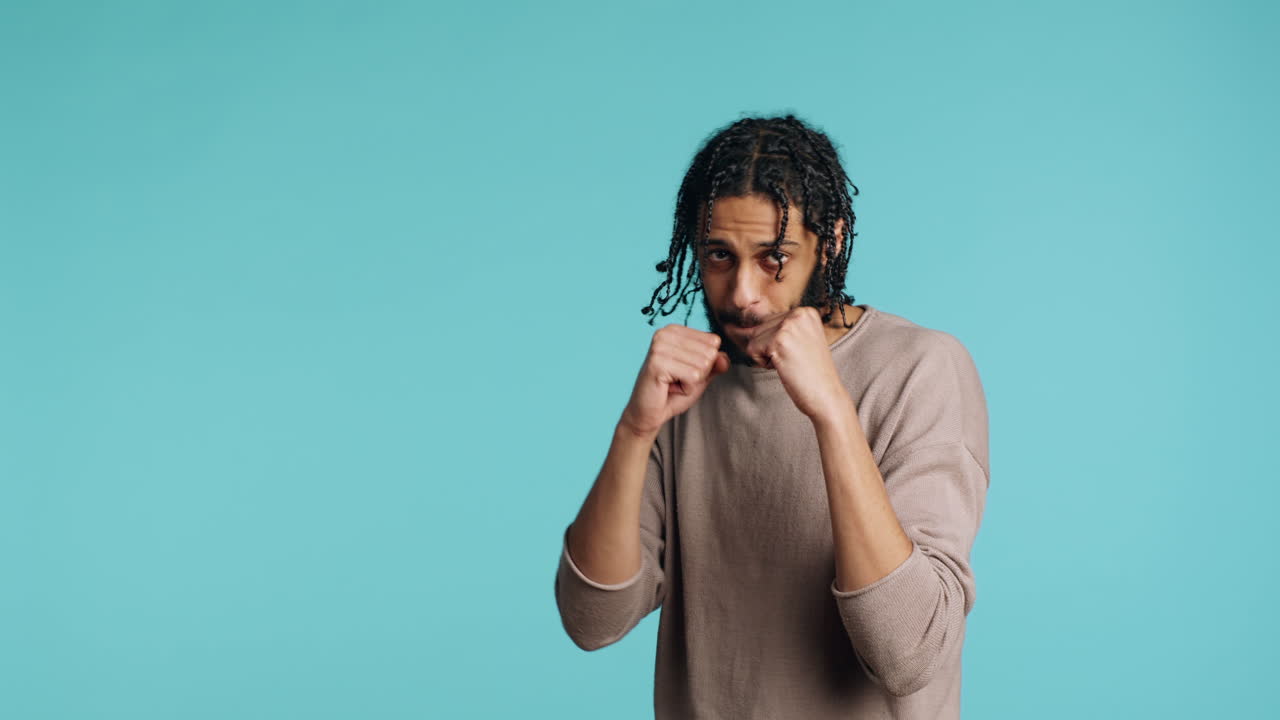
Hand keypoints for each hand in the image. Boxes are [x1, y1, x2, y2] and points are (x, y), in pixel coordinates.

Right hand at [619, 324, 729, 436]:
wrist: (648, 413)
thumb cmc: (672, 392)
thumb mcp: (700, 375)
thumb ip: (715, 364)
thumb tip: (725, 358)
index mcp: (674, 330)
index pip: (713, 341)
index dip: (705, 363)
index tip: (684, 370)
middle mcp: (665, 333)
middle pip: (709, 353)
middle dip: (699, 373)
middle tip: (678, 379)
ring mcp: (660, 347)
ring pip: (703, 365)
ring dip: (692, 382)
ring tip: (673, 383)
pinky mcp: (658, 363)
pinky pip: (693, 377)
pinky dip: (686, 388)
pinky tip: (669, 388)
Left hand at [744, 306, 848, 420]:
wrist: (826, 395)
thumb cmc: (811, 374)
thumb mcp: (799, 341)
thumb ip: (777, 329)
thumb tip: (734, 326)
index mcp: (806, 312)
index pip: (769, 320)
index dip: (773, 342)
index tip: (792, 353)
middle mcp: (799, 313)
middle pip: (760, 327)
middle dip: (768, 348)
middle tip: (792, 360)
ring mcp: (789, 325)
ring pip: (754, 338)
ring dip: (766, 356)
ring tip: (789, 363)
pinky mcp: (779, 340)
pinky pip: (752, 349)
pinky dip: (763, 363)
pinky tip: (784, 366)